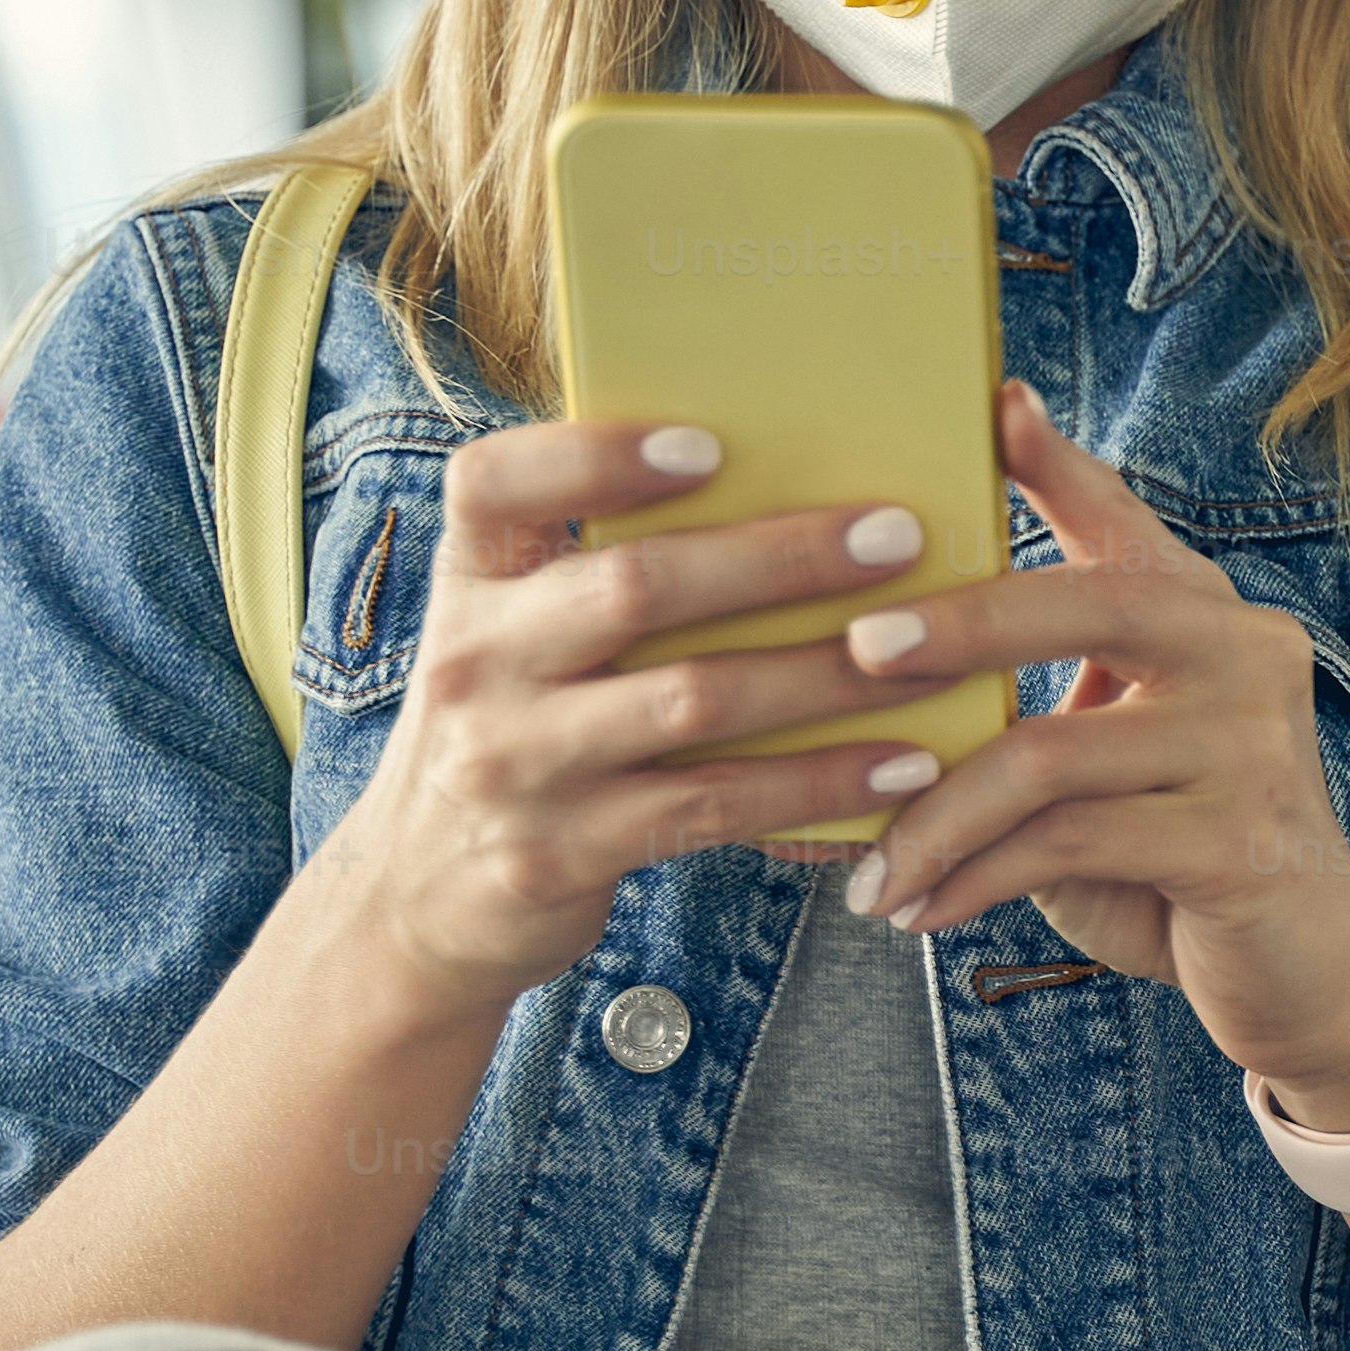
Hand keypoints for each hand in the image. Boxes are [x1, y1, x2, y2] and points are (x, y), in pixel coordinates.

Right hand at [302, 419, 955, 1017]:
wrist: (413, 906)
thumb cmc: (509, 741)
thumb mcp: (510, 648)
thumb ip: (591, 579)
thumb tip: (774, 492)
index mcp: (467, 585)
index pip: (493, 482)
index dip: (597, 454)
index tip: (709, 444)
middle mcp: (476, 663)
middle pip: (637, 586)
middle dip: (781, 558)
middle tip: (896, 537)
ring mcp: (514, 762)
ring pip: (695, 697)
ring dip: (828, 674)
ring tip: (936, 655)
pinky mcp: (559, 851)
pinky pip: (714, 804)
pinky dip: (819, 782)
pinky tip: (902, 763)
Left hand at [837, 381, 1349, 1128]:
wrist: (1303, 976)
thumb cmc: (1171, 857)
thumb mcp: (1096, 765)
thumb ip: (1022, 708)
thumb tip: (846, 685)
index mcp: (1206, 616)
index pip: (1119, 521)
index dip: (1055, 461)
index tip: (990, 403)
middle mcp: (1247, 653)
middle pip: (1084, 602)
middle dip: (955, 623)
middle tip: (851, 652)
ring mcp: (1254, 744)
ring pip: (1050, 754)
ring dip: (934, 820)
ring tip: (869, 871)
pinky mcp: (1242, 841)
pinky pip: (1069, 843)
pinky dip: (974, 879)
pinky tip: (918, 911)